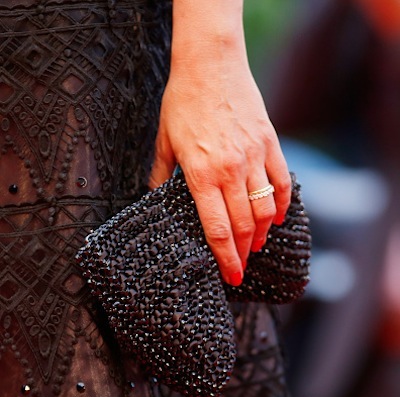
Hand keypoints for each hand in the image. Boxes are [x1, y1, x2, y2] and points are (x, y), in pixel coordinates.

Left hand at [149, 55, 290, 285]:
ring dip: (263, 233)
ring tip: (256, 246)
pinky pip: (282, 181)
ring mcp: (253, 156)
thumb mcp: (164, 141)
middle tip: (241, 267)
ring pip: (265, 208)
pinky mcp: (269, 143)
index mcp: (200, 174)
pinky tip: (278, 218)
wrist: (210, 63)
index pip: (217, 228)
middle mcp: (229, 170)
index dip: (226, 257)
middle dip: (244, 253)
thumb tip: (154, 200)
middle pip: (243, 225)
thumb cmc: (183, 101)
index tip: (231, 276)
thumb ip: (161, 175)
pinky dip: (282, 203)